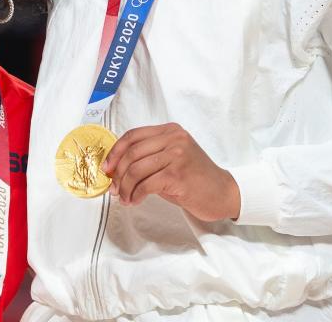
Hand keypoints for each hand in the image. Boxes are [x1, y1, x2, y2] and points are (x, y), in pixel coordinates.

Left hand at [101, 123, 240, 221]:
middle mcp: (174, 139)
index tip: (107, 167)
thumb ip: (149, 156)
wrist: (223, 192)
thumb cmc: (195, 178)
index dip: (115, 152)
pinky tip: (134, 201)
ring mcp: (177, 156)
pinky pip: (146, 185)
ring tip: (123, 198)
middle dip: (118, 172)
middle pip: (132, 152)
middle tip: (113, 188)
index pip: (133, 135)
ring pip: (137, 169)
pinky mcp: (178, 175)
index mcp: (170, 131)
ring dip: (125, 187)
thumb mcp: (172, 158)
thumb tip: (117, 167)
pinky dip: (135, 195)